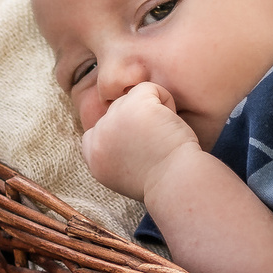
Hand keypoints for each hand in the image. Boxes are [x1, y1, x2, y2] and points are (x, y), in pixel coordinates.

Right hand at [80, 81, 199, 199]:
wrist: (177, 184)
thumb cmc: (164, 182)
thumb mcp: (126, 174)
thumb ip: (115, 152)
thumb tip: (121, 128)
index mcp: (94, 158)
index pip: (98, 130)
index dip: (121, 130)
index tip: (141, 149)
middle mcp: (98, 138)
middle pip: (117, 110)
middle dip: (139, 122)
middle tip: (156, 147)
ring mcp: (113, 119)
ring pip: (133, 98)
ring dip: (153, 112)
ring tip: (163, 137)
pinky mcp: (134, 105)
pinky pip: (151, 88)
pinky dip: (167, 102)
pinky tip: (170, 124)